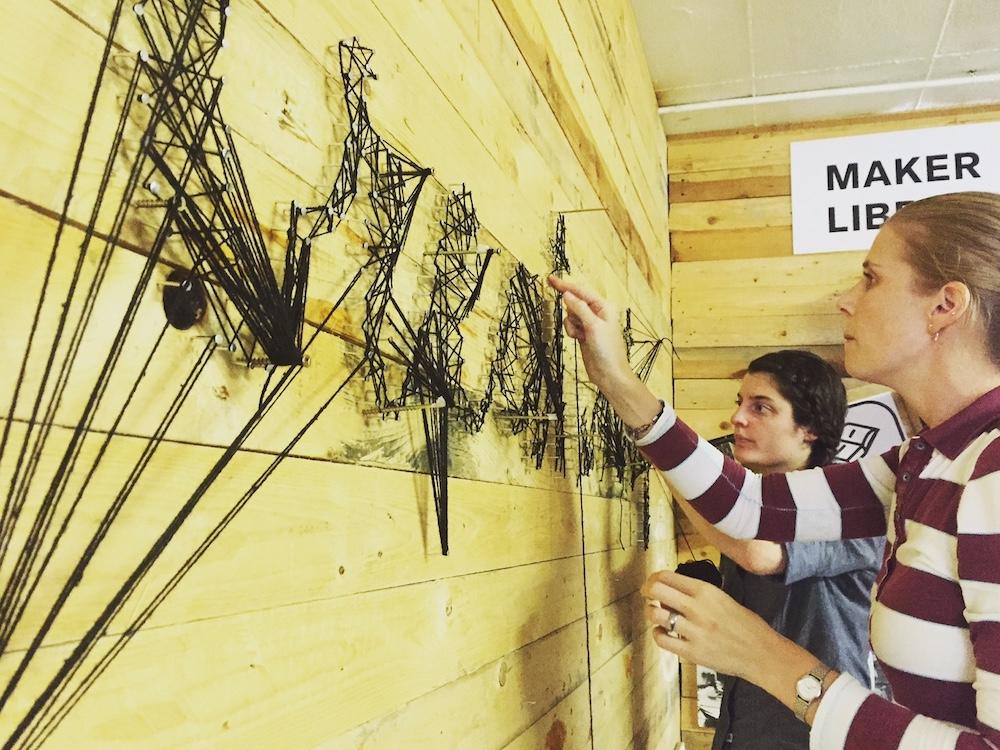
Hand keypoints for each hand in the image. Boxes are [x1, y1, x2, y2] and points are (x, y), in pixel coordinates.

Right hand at [546, 275, 632, 391]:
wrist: (609, 373)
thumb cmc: (608, 350)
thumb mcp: (594, 326)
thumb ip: (579, 308)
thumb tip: (567, 295)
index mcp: (604, 306)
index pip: (581, 291)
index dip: (565, 285)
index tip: (551, 279)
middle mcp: (597, 313)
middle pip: (574, 302)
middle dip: (571, 312)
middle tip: (578, 326)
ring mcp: (589, 323)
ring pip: (570, 315)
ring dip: (571, 324)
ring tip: (581, 335)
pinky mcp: (583, 333)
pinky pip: (570, 326)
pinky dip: (571, 331)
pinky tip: (579, 339)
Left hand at [640, 569, 782, 680]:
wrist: (761, 653)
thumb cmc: (745, 624)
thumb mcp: (722, 599)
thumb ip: (697, 594)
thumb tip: (671, 591)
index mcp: (705, 591)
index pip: (667, 576)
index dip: (654, 578)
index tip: (652, 583)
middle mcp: (696, 608)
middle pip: (656, 590)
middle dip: (647, 591)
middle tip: (648, 596)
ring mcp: (693, 631)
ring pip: (655, 614)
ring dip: (650, 612)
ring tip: (657, 615)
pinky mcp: (691, 652)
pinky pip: (662, 639)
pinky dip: (658, 634)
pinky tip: (664, 632)